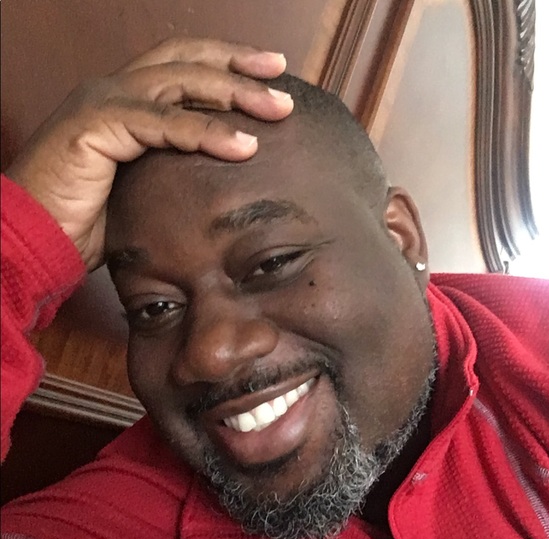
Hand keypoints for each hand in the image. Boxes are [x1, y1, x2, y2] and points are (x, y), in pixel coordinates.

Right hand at [4, 38, 292, 269]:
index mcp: (126, 101)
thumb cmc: (90, 218)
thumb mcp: (145, 186)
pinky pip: (162, 123)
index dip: (227, 65)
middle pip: (187, 60)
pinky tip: (244, 146)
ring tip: (277, 108)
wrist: (34, 237)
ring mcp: (103, 102)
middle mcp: (114, 90)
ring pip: (180, 82)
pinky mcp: (95, 126)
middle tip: (281, 74)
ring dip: (234, 92)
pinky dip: (206, 134)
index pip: (184, 67)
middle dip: (239, 65)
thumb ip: (177, 168)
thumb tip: (223, 175)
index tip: (269, 76)